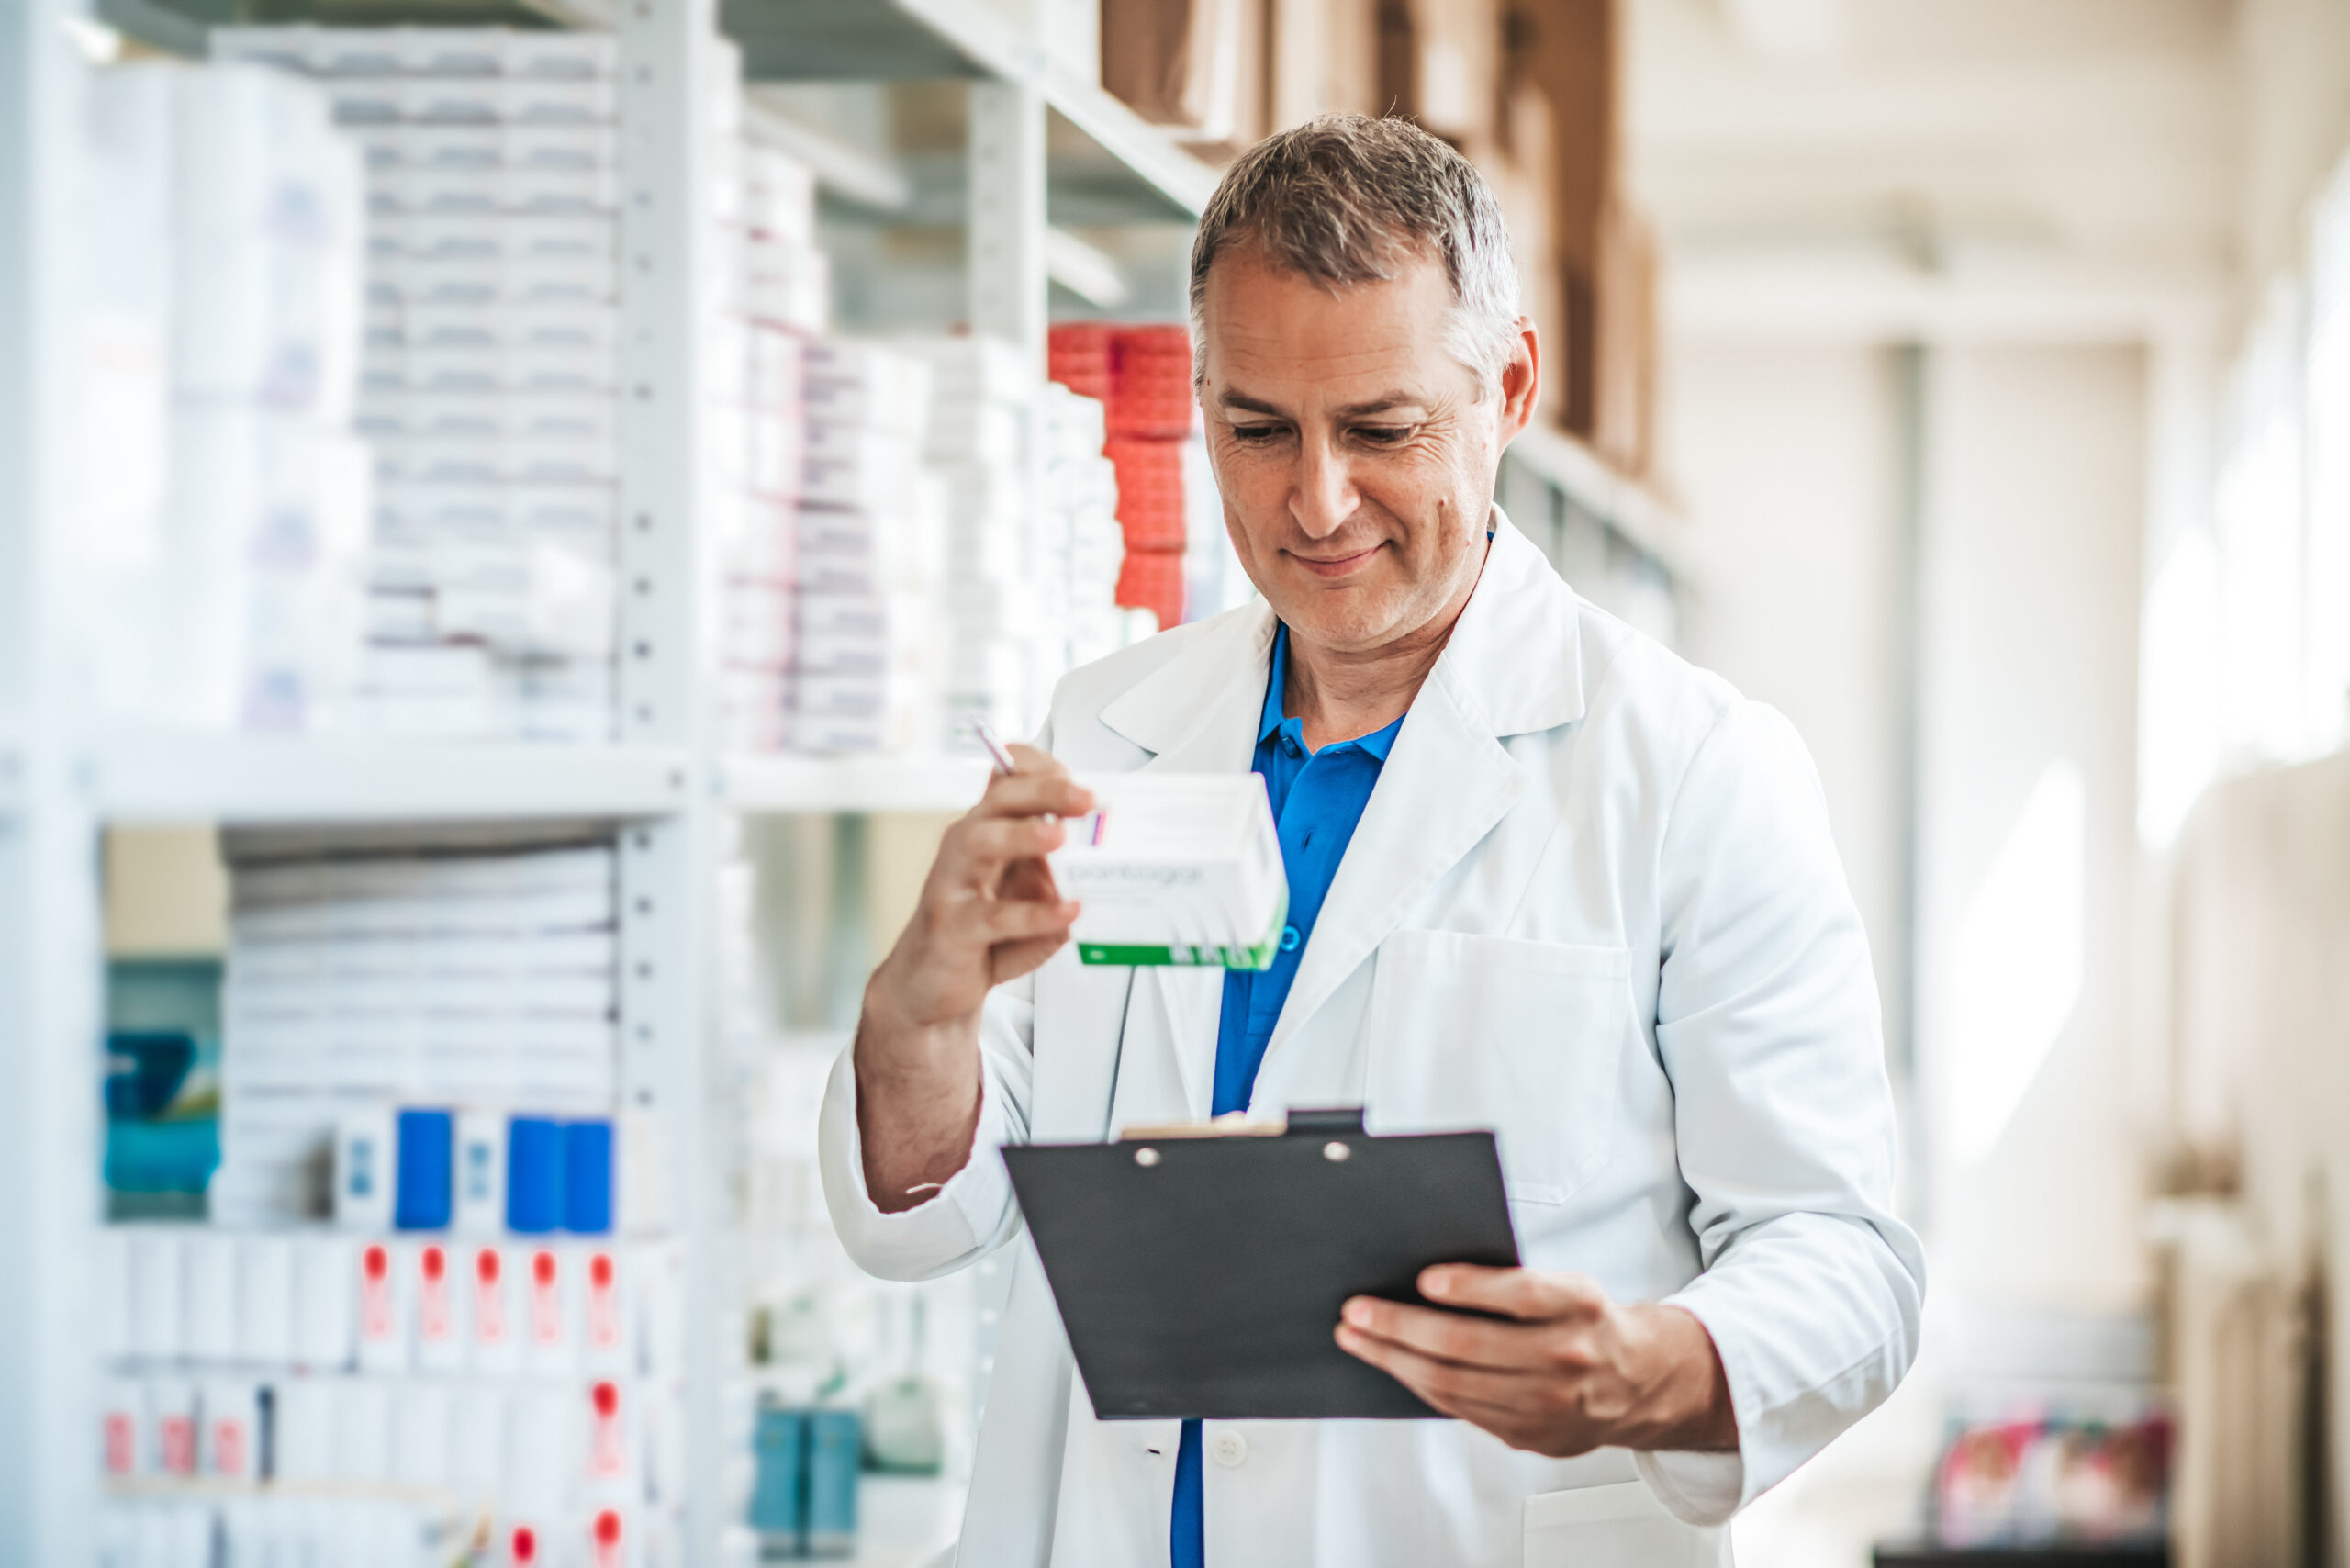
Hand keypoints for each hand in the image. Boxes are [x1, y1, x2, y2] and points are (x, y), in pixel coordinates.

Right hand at [853, 746, 1092, 1210]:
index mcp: (986, 831)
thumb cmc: (982, 934)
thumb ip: (1058, 871)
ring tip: (1062, 836)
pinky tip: (1068, 911)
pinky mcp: (951, 929)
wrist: (932, 988)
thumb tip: (1104, 860)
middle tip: (1086, 799)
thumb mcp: (1026, 894)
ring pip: (981, 842)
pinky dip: (1034, 914)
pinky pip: (992, 916)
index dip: (1038, 767)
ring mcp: (952, 884)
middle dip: (1044, 791)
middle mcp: (964, 847)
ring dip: (1024, 834)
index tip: (1075, 771)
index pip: (1006, 781)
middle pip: (998, 801)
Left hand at [1334, 1265, 1737, 1456]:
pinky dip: (1419, 1385)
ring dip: (1396, 1359)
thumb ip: (1514, 1284)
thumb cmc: (1586, 1321)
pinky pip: (1462, 1410)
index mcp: (1580, 1306)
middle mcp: (1568, 1356)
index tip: (1424, 1278)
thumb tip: (1429, 1276)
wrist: (1637, 1382)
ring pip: (1457, 1384)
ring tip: (1358, 1338)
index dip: (1472, 1286)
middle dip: (1403, 1327)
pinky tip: (1394, 1365)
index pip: (1523, 1294)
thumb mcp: (1569, 1287)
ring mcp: (1550, 1403)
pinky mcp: (1532, 1434)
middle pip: (1473, 1344)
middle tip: (1357, 1311)